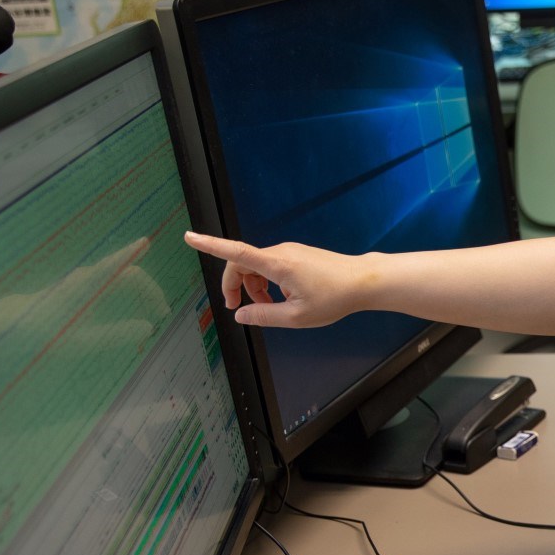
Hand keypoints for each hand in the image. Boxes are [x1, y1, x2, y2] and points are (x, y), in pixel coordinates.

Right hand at [182, 231, 370, 327]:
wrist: (363, 281)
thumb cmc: (335, 297)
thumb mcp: (296, 317)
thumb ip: (263, 316)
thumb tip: (241, 315)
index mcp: (277, 264)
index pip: (236, 252)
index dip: (210, 246)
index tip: (190, 238)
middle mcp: (281, 252)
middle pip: (242, 264)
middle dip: (235, 286)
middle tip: (238, 308)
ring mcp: (290, 251)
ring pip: (257, 266)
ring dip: (253, 287)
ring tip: (266, 308)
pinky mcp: (297, 254)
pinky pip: (271, 266)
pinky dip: (266, 282)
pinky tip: (280, 299)